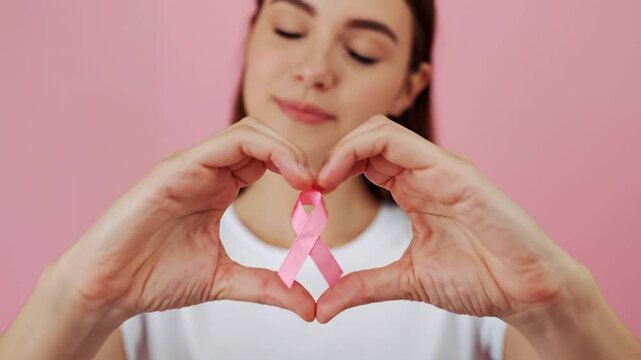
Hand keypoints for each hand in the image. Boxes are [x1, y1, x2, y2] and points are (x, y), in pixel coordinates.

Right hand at [54, 117, 316, 325]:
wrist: (108, 287)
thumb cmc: (155, 276)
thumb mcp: (225, 281)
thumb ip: (269, 288)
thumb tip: (311, 308)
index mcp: (218, 187)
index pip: (266, 158)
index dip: (297, 168)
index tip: (320, 195)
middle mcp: (206, 170)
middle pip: (261, 136)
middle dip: (295, 152)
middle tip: (318, 183)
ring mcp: (189, 166)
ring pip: (246, 132)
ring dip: (283, 148)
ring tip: (305, 179)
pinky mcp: (173, 169)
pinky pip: (222, 145)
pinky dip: (259, 151)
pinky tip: (280, 175)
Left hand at [314, 115, 585, 323]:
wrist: (528, 292)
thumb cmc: (480, 278)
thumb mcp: (407, 280)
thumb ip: (364, 286)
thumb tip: (322, 308)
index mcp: (414, 188)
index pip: (365, 158)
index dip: (332, 168)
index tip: (308, 196)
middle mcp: (425, 170)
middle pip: (368, 136)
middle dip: (332, 154)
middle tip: (308, 186)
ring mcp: (441, 167)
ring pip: (380, 129)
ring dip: (342, 148)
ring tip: (321, 181)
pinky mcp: (455, 172)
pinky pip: (402, 143)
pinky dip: (361, 150)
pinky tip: (341, 177)